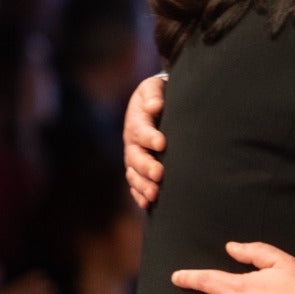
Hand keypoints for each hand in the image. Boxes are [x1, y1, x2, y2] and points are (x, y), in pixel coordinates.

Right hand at [124, 73, 168, 207]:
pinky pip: (135, 185)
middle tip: (159, 175)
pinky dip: (139, 195)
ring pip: (134, 175)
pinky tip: (148, 204)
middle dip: (147, 167)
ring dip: (143, 186)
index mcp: (137, 122)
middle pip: (136, 158)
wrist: (152, 104)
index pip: (142, 131)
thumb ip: (154, 95)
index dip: (150, 137)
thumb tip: (156, 105)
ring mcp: (134, 158)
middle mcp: (132, 143)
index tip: (162, 142)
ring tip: (155, 195)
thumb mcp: (153, 88)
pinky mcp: (138, 170)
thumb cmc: (157, 96)